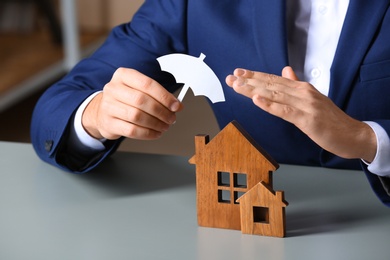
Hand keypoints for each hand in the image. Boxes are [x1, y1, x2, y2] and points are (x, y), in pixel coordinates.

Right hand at [82, 68, 181, 139]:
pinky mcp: (108, 123)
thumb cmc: (126, 100)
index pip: (147, 84)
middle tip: (172, 118)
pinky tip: (156, 133)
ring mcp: (108, 106)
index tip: (176, 106)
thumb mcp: (138, 90)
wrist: (102, 112)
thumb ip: (157, 95)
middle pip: (142, 100)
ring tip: (165, 126)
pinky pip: (131, 130)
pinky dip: (147, 133)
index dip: (164, 96)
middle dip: (161, 111)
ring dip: (156, 123)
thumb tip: (176, 105)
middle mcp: (113, 89)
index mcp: (123, 75)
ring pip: (137, 116)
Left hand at [226, 66, 376, 161]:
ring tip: (237, 86)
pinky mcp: (308, 120)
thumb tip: (286, 71)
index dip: (255, 76)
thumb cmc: (330, 119)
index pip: (274, 79)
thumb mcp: (312, 99)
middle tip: (231, 78)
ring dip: (254, 90)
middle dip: (249, 81)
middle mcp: (302, 93)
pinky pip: (285, 111)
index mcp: (302, 88)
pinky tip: (256, 100)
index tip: (238, 72)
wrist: (353, 134)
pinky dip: (270, 105)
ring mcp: (305, 105)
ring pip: (275, 95)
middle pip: (271, 85)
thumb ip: (296, 85)